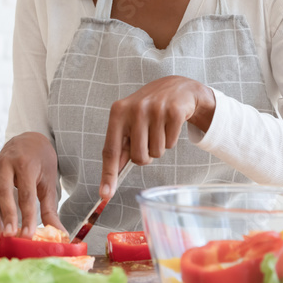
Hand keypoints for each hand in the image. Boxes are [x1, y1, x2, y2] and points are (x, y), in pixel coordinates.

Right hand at [0, 132, 62, 237]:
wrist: (28, 141)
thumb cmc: (41, 164)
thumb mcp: (49, 182)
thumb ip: (50, 209)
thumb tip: (60, 233)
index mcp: (26, 163)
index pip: (26, 193)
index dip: (27, 216)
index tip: (27, 235)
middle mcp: (7, 162)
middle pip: (3, 190)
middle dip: (6, 214)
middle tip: (9, 235)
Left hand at [100, 76, 215, 197]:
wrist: (178, 88)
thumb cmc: (149, 110)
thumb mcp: (130, 121)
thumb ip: (121, 146)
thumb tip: (110, 178)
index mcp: (118, 112)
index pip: (110, 150)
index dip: (108, 174)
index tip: (105, 194)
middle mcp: (134, 109)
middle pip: (138, 157)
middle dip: (145, 156)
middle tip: (148, 139)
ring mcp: (155, 109)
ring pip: (156, 152)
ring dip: (160, 146)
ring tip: (160, 128)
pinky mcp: (174, 112)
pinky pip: (171, 144)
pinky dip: (172, 140)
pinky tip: (170, 124)